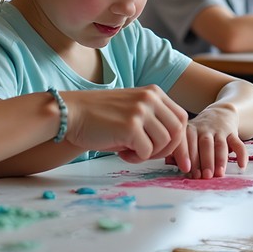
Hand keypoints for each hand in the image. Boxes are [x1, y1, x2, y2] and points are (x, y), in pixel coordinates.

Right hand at [61, 86, 187, 163]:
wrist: (71, 112)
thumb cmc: (100, 117)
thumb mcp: (133, 109)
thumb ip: (154, 120)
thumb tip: (175, 145)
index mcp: (154, 92)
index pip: (181, 119)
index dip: (179, 140)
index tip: (174, 157)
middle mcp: (150, 98)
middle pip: (177, 131)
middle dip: (166, 150)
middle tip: (147, 154)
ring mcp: (141, 111)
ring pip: (163, 143)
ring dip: (149, 154)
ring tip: (130, 151)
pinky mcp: (130, 126)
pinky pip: (146, 151)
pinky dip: (136, 158)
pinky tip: (122, 153)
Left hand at [169, 103, 244, 179]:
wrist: (220, 113)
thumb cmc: (199, 132)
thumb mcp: (186, 135)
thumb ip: (178, 148)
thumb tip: (168, 161)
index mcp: (190, 129)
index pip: (186, 140)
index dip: (186, 154)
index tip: (186, 170)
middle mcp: (204, 128)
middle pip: (205, 143)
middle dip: (204, 160)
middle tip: (204, 176)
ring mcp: (220, 130)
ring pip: (220, 144)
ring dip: (220, 159)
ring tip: (219, 174)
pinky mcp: (233, 133)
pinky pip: (238, 143)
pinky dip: (241, 154)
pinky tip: (241, 166)